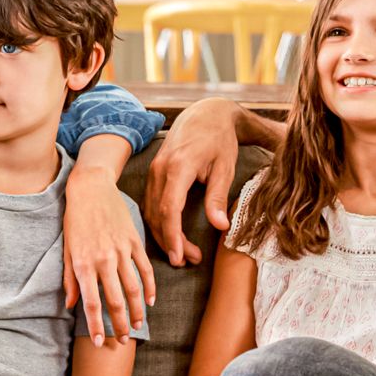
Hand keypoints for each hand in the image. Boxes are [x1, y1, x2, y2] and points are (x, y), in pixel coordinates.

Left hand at [63, 167, 155, 347]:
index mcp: (83, 263)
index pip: (91, 302)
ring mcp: (121, 250)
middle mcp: (103, 259)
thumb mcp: (66, 249)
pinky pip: (145, 269)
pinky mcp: (134, 241)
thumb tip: (71, 305)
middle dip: (119, 324)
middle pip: (115, 300)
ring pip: (133, 288)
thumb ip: (70, 279)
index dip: (97, 325)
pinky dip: (149, 287)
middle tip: (123, 340)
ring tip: (136, 326)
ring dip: (136, 311)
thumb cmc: (75, 220)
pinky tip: (149, 302)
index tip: (101, 342)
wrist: (91, 188)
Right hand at [145, 99, 242, 266]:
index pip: (170, 209)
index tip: (180, 257)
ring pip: (151, 211)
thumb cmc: (219, 140)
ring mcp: (154, 170)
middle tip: (188, 261)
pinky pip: (151, 203)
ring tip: (184, 253)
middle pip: (158, 214)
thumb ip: (218, 196)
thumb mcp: (225, 167)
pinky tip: (172, 235)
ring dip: (164, 235)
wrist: (206, 114)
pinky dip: (159, 222)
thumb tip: (221, 226)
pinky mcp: (154, 173)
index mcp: (178, 167)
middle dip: (170, 242)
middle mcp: (160, 169)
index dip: (173, 236)